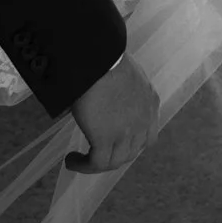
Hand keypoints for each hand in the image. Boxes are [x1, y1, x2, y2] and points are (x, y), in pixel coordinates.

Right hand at [64, 48, 158, 174]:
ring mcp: (127, 132)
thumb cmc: (104, 57)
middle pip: (131, 152)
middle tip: (93, 152)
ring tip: (77, 160)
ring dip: (96, 164)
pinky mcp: (106, 139)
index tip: (114, 143)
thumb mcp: (126, 73)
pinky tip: (71, 160)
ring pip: (114, 161)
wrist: (97, 58)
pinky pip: (97, 163)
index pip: (147, 136)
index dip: (131, 145)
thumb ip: (123, 89)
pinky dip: (83, 166)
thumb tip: (104, 95)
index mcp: (150, 102)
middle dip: (113, 156)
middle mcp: (144, 120)